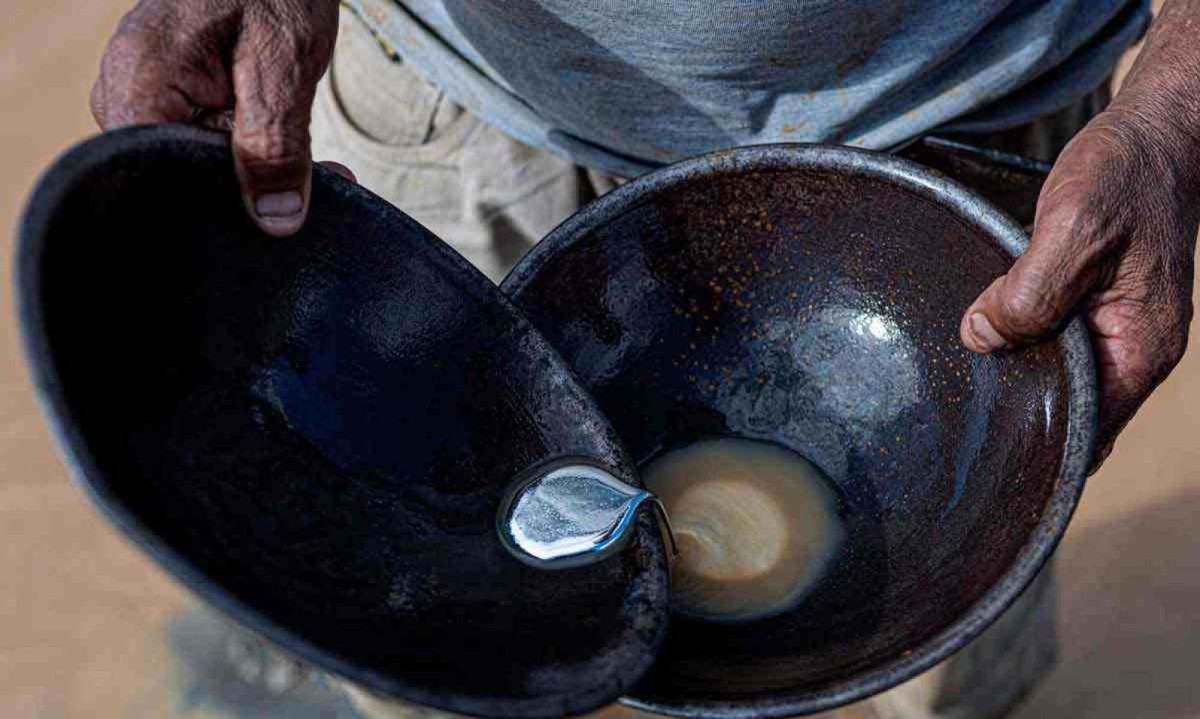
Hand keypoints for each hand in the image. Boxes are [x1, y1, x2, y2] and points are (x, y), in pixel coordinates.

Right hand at [90, 0, 339, 235]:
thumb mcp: (283, 66)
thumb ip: (275, 145)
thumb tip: (275, 222)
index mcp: (139, 82)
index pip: (157, 179)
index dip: (218, 206)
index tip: (279, 214)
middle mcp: (128, 96)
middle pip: (181, 179)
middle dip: (254, 195)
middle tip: (325, 192)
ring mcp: (147, 102)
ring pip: (203, 171)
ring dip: (265, 179)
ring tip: (327, 174)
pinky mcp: (175, 106)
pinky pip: (213, 151)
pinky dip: (261, 160)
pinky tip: (308, 166)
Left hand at [960, 105, 1198, 466]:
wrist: (1155, 133)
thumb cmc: (1124, 176)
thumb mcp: (1073, 228)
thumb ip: (1029, 291)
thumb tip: (981, 339)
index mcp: (1141, 348)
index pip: (1089, 428)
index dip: (1038, 439)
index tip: (985, 440)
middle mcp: (1135, 350)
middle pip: (1071, 406)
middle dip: (1021, 406)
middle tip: (959, 401)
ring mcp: (1119, 329)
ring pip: (1060, 373)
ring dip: (1018, 369)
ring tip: (965, 366)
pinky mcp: (1099, 306)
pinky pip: (1056, 340)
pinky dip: (1023, 339)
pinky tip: (986, 330)